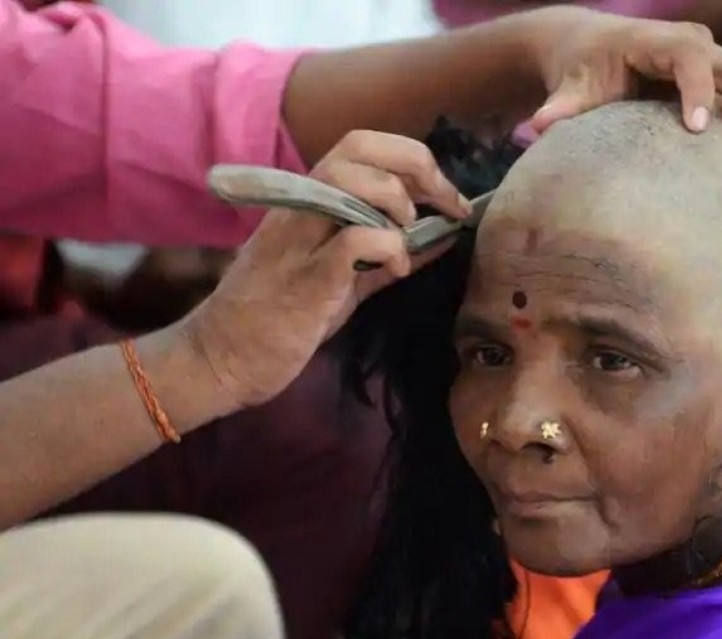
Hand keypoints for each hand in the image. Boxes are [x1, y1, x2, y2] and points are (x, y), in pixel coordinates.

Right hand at [182, 131, 470, 407]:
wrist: (223, 359)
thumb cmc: (282, 319)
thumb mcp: (343, 279)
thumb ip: (386, 254)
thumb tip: (442, 237)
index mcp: (310, 203)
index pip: (361, 146)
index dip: (413, 158)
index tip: (447, 196)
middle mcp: (300, 209)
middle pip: (358, 149)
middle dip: (417, 167)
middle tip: (447, 207)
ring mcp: (298, 241)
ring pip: (347, 181)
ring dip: (396, 200)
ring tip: (409, 234)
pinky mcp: (304, 280)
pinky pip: (351, 240)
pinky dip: (388, 246)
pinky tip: (399, 268)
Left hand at [523, 8, 721, 182]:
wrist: (589, 47)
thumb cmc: (580, 68)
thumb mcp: (570, 86)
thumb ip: (558, 108)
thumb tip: (533, 130)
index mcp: (659, 40)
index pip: (689, 60)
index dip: (697, 91)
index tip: (697, 129)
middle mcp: (695, 46)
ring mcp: (710, 65)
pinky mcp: (715, 87)